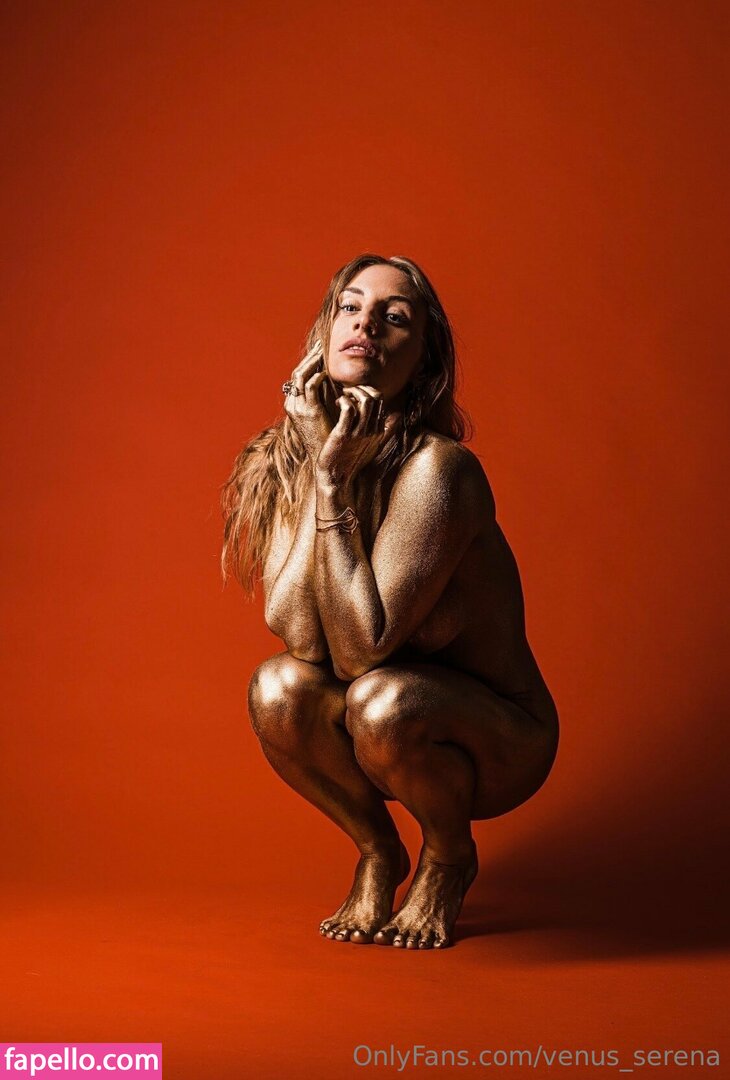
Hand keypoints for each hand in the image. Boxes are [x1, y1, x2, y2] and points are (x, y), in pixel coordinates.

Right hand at [283, 341, 333, 464]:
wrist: (328, 462)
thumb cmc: (331, 440)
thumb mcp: (327, 416)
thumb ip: (328, 400)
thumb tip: (339, 387)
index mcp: (296, 405)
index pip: (299, 377)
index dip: (309, 362)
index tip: (320, 351)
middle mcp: (293, 404)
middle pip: (297, 372)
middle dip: (310, 357)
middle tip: (321, 344)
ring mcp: (298, 408)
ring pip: (300, 375)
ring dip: (312, 361)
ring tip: (323, 351)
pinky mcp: (308, 411)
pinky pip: (310, 385)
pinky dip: (317, 375)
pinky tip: (327, 371)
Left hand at [316, 385, 399, 486]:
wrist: (336, 479)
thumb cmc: (352, 461)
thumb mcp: (374, 445)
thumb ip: (387, 431)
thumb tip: (398, 416)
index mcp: (378, 430)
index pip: (381, 400)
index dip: (367, 391)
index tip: (354, 396)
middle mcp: (372, 430)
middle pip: (375, 397)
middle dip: (361, 388)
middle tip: (348, 393)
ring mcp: (359, 433)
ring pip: (365, 401)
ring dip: (353, 392)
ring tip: (343, 396)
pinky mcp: (344, 435)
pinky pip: (349, 410)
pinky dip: (344, 401)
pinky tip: (337, 404)